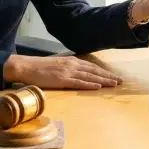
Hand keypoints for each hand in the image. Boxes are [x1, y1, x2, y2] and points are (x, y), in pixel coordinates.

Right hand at [2, 54, 121, 89]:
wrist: (26, 66)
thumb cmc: (40, 67)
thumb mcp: (58, 64)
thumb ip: (68, 68)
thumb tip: (78, 73)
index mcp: (72, 61)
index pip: (92, 67)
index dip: (104, 72)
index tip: (114, 76)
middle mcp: (72, 65)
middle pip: (95, 71)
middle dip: (108, 76)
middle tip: (121, 81)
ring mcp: (68, 72)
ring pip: (90, 77)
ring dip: (103, 81)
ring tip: (114, 84)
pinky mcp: (62, 80)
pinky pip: (79, 82)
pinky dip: (90, 84)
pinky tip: (98, 86)